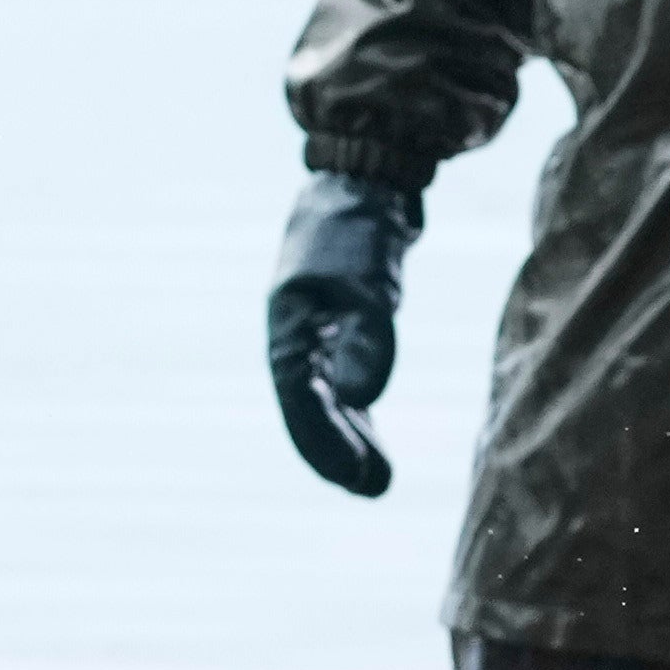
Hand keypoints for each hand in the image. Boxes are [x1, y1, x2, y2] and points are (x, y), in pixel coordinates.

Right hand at [269, 169, 424, 499]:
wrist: (365, 179)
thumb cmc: (362, 227)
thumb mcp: (369, 283)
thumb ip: (369, 338)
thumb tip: (361, 398)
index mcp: (290, 327)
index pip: (302, 399)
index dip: (324, 441)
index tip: (355, 475)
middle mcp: (296, 337)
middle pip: (309, 410)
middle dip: (335, 453)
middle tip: (370, 490)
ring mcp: (316, 335)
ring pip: (326, 403)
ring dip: (349, 440)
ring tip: (378, 482)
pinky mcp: (341, 329)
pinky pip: (343, 386)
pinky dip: (357, 415)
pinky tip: (372, 440)